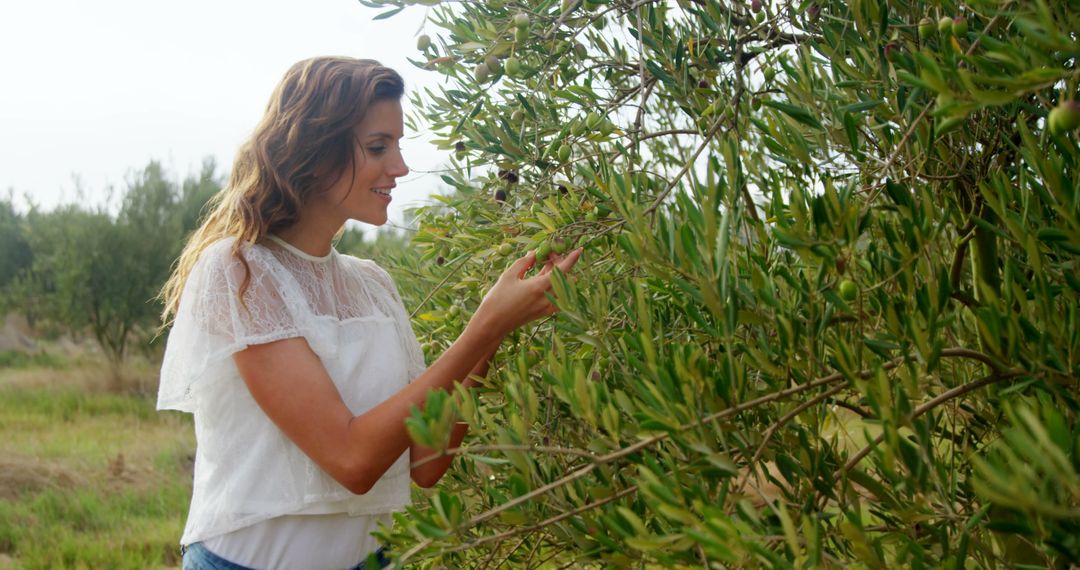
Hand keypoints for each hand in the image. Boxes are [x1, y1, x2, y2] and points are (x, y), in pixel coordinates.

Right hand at [469, 247, 583, 338]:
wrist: (492, 324)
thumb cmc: (497, 298)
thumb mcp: (509, 276)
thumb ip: (524, 262)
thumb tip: (535, 253)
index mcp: (539, 287)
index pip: (562, 270)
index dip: (572, 259)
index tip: (579, 250)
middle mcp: (547, 298)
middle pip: (563, 278)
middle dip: (560, 263)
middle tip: (549, 253)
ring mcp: (546, 307)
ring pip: (561, 288)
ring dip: (558, 274)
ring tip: (545, 264)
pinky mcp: (543, 312)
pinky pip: (556, 297)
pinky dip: (555, 285)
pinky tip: (544, 277)